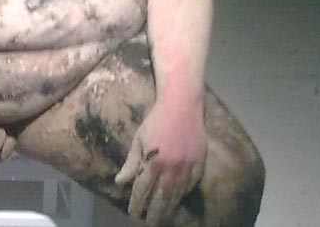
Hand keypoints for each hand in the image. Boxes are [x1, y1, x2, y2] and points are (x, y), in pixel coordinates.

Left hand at [114, 99, 206, 225]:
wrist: (182, 105)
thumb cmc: (155, 120)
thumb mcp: (139, 139)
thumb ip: (131, 163)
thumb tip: (120, 182)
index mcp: (153, 161)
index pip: (143, 189)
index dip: (137, 203)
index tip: (133, 213)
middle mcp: (171, 167)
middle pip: (161, 198)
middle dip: (154, 213)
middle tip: (149, 223)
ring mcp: (187, 166)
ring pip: (177, 194)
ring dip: (169, 207)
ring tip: (163, 218)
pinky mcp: (199, 163)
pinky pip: (191, 184)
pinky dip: (183, 194)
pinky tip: (177, 200)